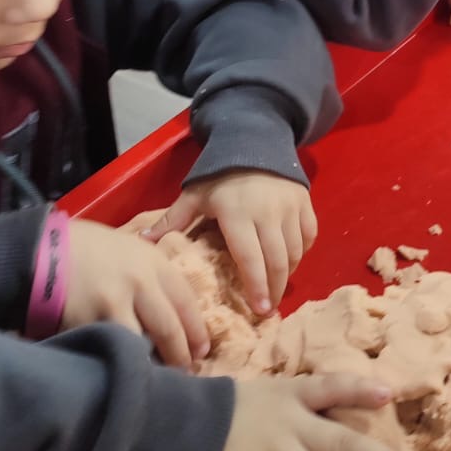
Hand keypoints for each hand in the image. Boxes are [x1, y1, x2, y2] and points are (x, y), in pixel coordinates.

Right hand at [64, 219, 208, 367]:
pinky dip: (120, 362)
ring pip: (142, 344)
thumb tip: (172, 310)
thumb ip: (152, 274)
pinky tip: (124, 371)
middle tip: (185, 373)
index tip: (201, 350)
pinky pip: (112, 348)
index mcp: (153, 262)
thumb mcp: (130, 248)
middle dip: (180, 355)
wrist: (42, 250)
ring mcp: (113, 304)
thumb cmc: (88, 248)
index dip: (197, 330)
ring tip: (155, 379)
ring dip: (151, 365)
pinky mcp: (88, 322)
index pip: (186, 300)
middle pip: (169, 327)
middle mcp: (139, 282)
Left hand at [144, 171, 316, 315]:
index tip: (259, 311)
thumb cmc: (219, 174)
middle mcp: (268, 213)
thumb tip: (142, 242)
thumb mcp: (194, 195)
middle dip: (274, 289)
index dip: (256, 287)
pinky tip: (290, 260)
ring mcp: (290, 207)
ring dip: (287, 272)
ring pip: (295, 251)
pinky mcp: (304, 202)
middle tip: (268, 309)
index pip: (250, 259)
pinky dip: (301, 251)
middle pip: (277, 261)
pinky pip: (309, 234)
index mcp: (238, 214)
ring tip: (276, 287)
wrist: (253, 139)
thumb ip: (171, 221)